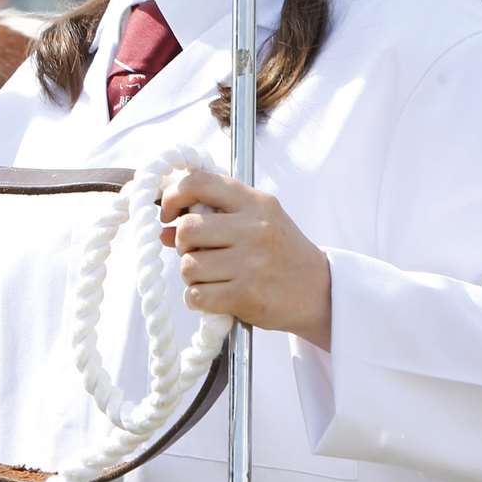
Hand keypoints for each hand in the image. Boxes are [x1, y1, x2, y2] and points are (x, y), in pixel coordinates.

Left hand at [159, 170, 332, 349]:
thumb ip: (213, 216)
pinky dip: (198, 298)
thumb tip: (161, 230)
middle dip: (183, 245)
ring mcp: (250, 263)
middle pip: (187, 229)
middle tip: (198, 252)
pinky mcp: (247, 295)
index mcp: (255, 202)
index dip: (173, 196)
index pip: (198, 182)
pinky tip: (214, 295)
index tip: (169, 213)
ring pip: (188, 265)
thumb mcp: (256, 221)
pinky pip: (197, 295)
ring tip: (212, 276)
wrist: (320, 291)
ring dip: (192, 275)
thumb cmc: (281, 252)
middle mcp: (253, 228)